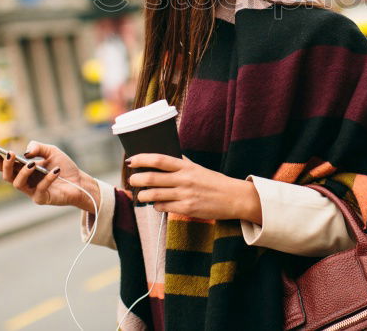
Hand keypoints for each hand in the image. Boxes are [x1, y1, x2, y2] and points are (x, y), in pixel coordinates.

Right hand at [0, 142, 98, 213]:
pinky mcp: (41, 199)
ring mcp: (31, 191)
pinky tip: (56, 170)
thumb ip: (38, 148)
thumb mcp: (51, 151)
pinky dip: (47, 178)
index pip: (6, 166)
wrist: (79, 181)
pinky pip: (40, 189)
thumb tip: (27, 152)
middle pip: (7, 176)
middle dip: (6, 165)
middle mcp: (25, 181)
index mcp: (23, 170)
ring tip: (32, 163)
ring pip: (18, 184)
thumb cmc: (63, 166)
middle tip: (11, 154)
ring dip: (23, 172)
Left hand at [127, 154, 261, 223]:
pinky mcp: (187, 209)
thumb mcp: (198, 169)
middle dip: (137, 179)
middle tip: (132, 179)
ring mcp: (185, 195)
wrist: (234, 198)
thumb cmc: (215, 182)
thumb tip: (168, 157)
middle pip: (152, 178)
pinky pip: (164, 207)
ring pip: (155, 195)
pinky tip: (157, 204)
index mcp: (186, 166)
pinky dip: (156, 206)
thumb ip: (183, 164)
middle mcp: (184, 179)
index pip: (159, 160)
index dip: (142, 159)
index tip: (131, 160)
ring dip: (144, 196)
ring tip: (141, 195)